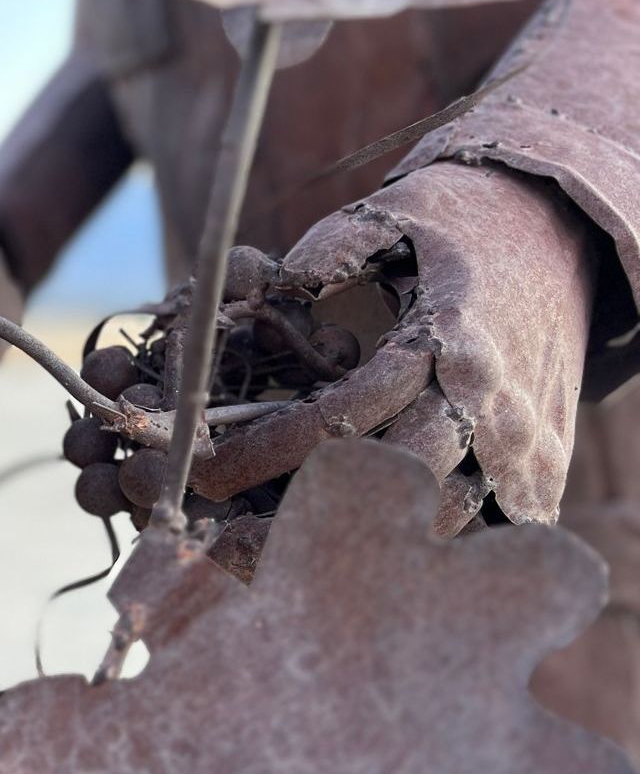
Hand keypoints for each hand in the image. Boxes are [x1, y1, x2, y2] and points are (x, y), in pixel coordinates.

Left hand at [188, 161, 595, 530]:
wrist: (568, 234)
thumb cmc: (466, 224)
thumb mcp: (398, 214)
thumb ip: (333, 247)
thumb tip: (268, 279)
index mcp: (449, 340)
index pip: (348, 413)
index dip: (270, 448)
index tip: (206, 470)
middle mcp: (491, 405)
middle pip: (392, 486)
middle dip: (303, 518)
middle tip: (223, 539)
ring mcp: (524, 447)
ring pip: (438, 523)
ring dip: (357, 547)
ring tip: (271, 559)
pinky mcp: (541, 472)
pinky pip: (482, 532)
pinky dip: (418, 549)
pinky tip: (353, 559)